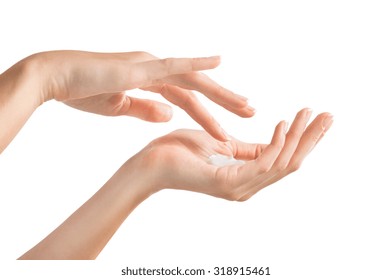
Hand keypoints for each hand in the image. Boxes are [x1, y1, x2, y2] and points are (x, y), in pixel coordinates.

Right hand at [24, 51, 253, 140]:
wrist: (56, 77)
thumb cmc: (84, 91)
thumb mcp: (121, 107)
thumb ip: (147, 110)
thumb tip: (171, 117)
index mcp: (151, 80)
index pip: (187, 99)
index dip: (208, 113)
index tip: (225, 127)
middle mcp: (155, 69)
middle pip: (197, 89)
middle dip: (225, 102)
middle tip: (249, 113)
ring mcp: (149, 64)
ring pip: (192, 82)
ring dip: (220, 95)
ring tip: (245, 107)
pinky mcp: (139, 66)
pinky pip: (172, 65)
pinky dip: (195, 64)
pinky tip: (218, 63)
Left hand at [135, 108, 332, 200]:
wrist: (150, 163)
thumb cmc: (180, 151)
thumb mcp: (222, 144)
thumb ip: (248, 148)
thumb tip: (274, 139)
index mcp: (246, 176)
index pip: (284, 158)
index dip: (304, 139)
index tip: (316, 115)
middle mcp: (248, 186)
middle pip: (290, 163)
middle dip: (311, 139)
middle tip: (329, 115)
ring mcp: (239, 188)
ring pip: (282, 163)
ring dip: (299, 137)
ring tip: (308, 114)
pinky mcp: (228, 183)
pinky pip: (262, 163)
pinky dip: (276, 144)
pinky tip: (283, 124)